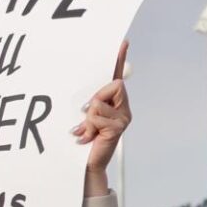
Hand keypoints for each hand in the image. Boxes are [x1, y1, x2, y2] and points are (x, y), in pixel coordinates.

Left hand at [74, 43, 130, 174]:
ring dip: (87, 117)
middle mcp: (123, 108)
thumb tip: (87, 96)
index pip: (118, 78)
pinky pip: (97, 115)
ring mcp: (123, 118)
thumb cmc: (83, 139)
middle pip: (113, 84)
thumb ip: (90, 103)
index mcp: (115, 102)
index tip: (122, 43)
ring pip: (100, 101)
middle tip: (86, 116)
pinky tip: (87, 137)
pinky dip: (87, 126)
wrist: (86, 163)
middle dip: (95, 98)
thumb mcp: (84, 117)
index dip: (120, 60)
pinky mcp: (117, 128)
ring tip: (86, 131)